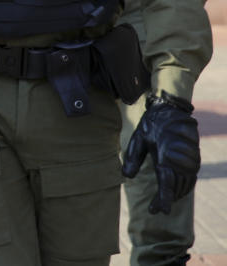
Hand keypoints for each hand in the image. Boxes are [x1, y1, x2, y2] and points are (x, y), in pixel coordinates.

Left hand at [122, 91, 200, 213]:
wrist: (171, 110)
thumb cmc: (151, 125)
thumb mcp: (137, 139)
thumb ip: (133, 158)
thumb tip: (126, 176)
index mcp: (165, 156)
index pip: (166, 184)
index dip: (162, 200)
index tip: (157, 212)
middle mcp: (181, 160)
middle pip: (176, 188)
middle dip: (166, 200)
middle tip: (155, 208)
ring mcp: (191, 160)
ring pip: (185, 185)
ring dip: (175, 194)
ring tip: (162, 201)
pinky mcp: (195, 159)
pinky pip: (191, 179)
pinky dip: (183, 187)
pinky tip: (175, 191)